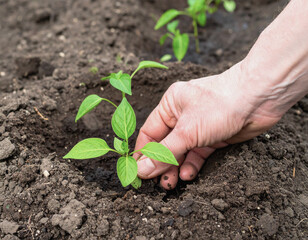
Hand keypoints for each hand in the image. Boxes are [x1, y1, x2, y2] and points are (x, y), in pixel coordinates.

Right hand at [134, 62, 281, 188]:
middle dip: (161, 164)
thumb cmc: (220, 105)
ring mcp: (198, 127)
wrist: (259, 100)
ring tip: (171, 184)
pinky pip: (197, 154)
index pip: (149, 132)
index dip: (143, 153)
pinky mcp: (213, 137)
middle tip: (157, 183)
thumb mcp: (187, 131)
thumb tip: (140, 169)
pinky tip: (189, 175)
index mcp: (170, 105)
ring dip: (175, 168)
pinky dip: (192, 165)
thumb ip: (164, 153)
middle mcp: (182, 116)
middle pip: (165, 144)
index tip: (137, 172)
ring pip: (181, 151)